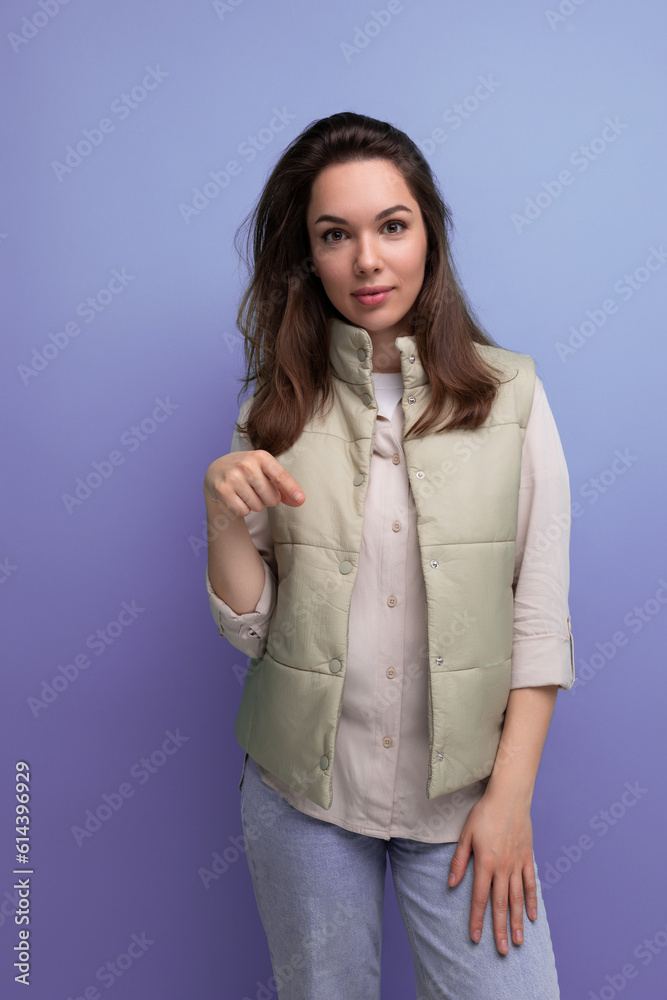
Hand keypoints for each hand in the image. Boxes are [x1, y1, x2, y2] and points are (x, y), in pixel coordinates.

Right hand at [203, 449, 305, 519]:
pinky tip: (237, 497)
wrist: (217, 470)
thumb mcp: (266, 471)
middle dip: (268, 500)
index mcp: (261, 457)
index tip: (300, 499)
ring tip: (246, 492)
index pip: (280, 476)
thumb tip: (299, 501)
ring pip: (258, 507)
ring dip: (255, 504)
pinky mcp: (222, 490)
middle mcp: (246, 465)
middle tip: (258, 490)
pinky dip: (243, 509)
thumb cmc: (248, 471)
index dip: (291, 489)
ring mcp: (233, 477)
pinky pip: (243, 511)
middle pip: (272, 498)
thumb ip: (282, 486)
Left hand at [446, 788, 537, 954]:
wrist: (509, 797)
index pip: (480, 898)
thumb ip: (459, 861)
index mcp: (485, 863)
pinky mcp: (528, 858)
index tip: (476, 938)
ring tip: (517, 941)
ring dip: (517, 921)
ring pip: (517, 899)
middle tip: (502, 951)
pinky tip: (532, 916)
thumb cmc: (484, 813)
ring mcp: (517, 864)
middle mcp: (503, 868)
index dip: (477, 919)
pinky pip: (531, 884)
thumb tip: (451, 883)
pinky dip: (532, 901)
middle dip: (500, 929)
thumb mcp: (465, 834)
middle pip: (501, 904)